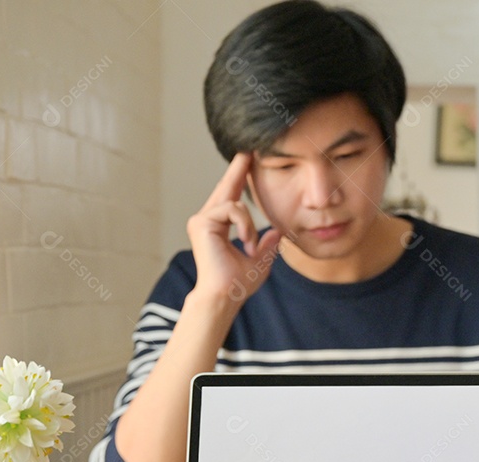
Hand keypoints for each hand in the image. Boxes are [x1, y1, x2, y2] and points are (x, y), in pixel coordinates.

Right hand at [186, 152, 282, 304]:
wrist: (225, 295)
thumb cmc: (238, 283)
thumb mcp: (260, 261)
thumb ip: (267, 245)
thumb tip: (277, 232)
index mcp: (219, 226)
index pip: (231, 198)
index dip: (239, 178)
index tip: (248, 161)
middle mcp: (207, 220)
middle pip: (226, 187)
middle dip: (238, 168)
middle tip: (248, 149)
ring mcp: (201, 220)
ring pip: (234, 203)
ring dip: (249, 225)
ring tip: (249, 246)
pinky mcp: (201, 223)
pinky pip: (232, 210)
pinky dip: (244, 225)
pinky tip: (245, 242)